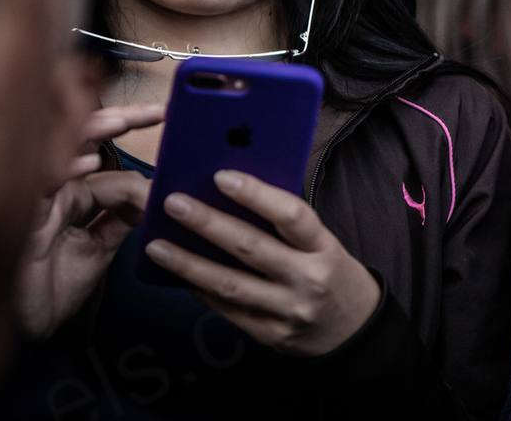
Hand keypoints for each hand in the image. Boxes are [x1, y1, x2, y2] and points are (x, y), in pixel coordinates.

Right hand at [15, 104, 162, 335]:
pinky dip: (63, 173)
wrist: (29, 328)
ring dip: (89, 134)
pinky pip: (41, 189)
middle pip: (79, 139)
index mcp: (72, 191)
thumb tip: (156, 193)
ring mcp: (39, 202)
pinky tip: (85, 165)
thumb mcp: (101, 247)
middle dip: (115, 118)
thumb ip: (124, 218)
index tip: (164, 113)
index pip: (101, 148)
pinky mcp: (26, 222)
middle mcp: (54, 189)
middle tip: (153, 111)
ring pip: (58, 153)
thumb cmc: (55, 285)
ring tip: (120, 123)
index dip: (129, 127)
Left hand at [143, 170, 381, 356]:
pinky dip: (200, 290)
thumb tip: (234, 196)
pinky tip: (178, 275)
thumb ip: (288, 226)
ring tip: (156, 245)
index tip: (221, 176)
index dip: (256, 195)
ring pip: (231, 284)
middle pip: (252, 248)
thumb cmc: (334, 274)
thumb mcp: (324, 245)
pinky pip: (228, 310)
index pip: (292, 216)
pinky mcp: (269, 335)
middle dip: (208, 224)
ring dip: (189, 264)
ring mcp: (287, 311)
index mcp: (325, 248)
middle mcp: (308, 280)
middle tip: (173, 203)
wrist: (354, 330)